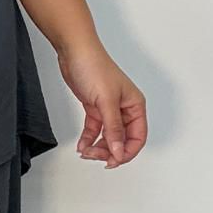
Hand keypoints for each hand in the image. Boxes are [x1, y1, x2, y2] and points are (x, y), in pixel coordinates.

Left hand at [56, 42, 146, 167]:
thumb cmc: (94, 66)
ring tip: (86, 152)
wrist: (74, 51)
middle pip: (122, 139)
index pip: (138, 137)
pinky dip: (88, 138)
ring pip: (108, 136)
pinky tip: (82, 145)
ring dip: (98, 146)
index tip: (113, 160)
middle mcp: (124, 109)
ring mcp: (109, 108)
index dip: (127, 152)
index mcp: (135, 106)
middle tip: (95, 156)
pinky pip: (95, 129)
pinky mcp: (94, 107)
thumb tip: (119, 150)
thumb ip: (113, 128)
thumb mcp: (106, 101)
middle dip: (109, 150)